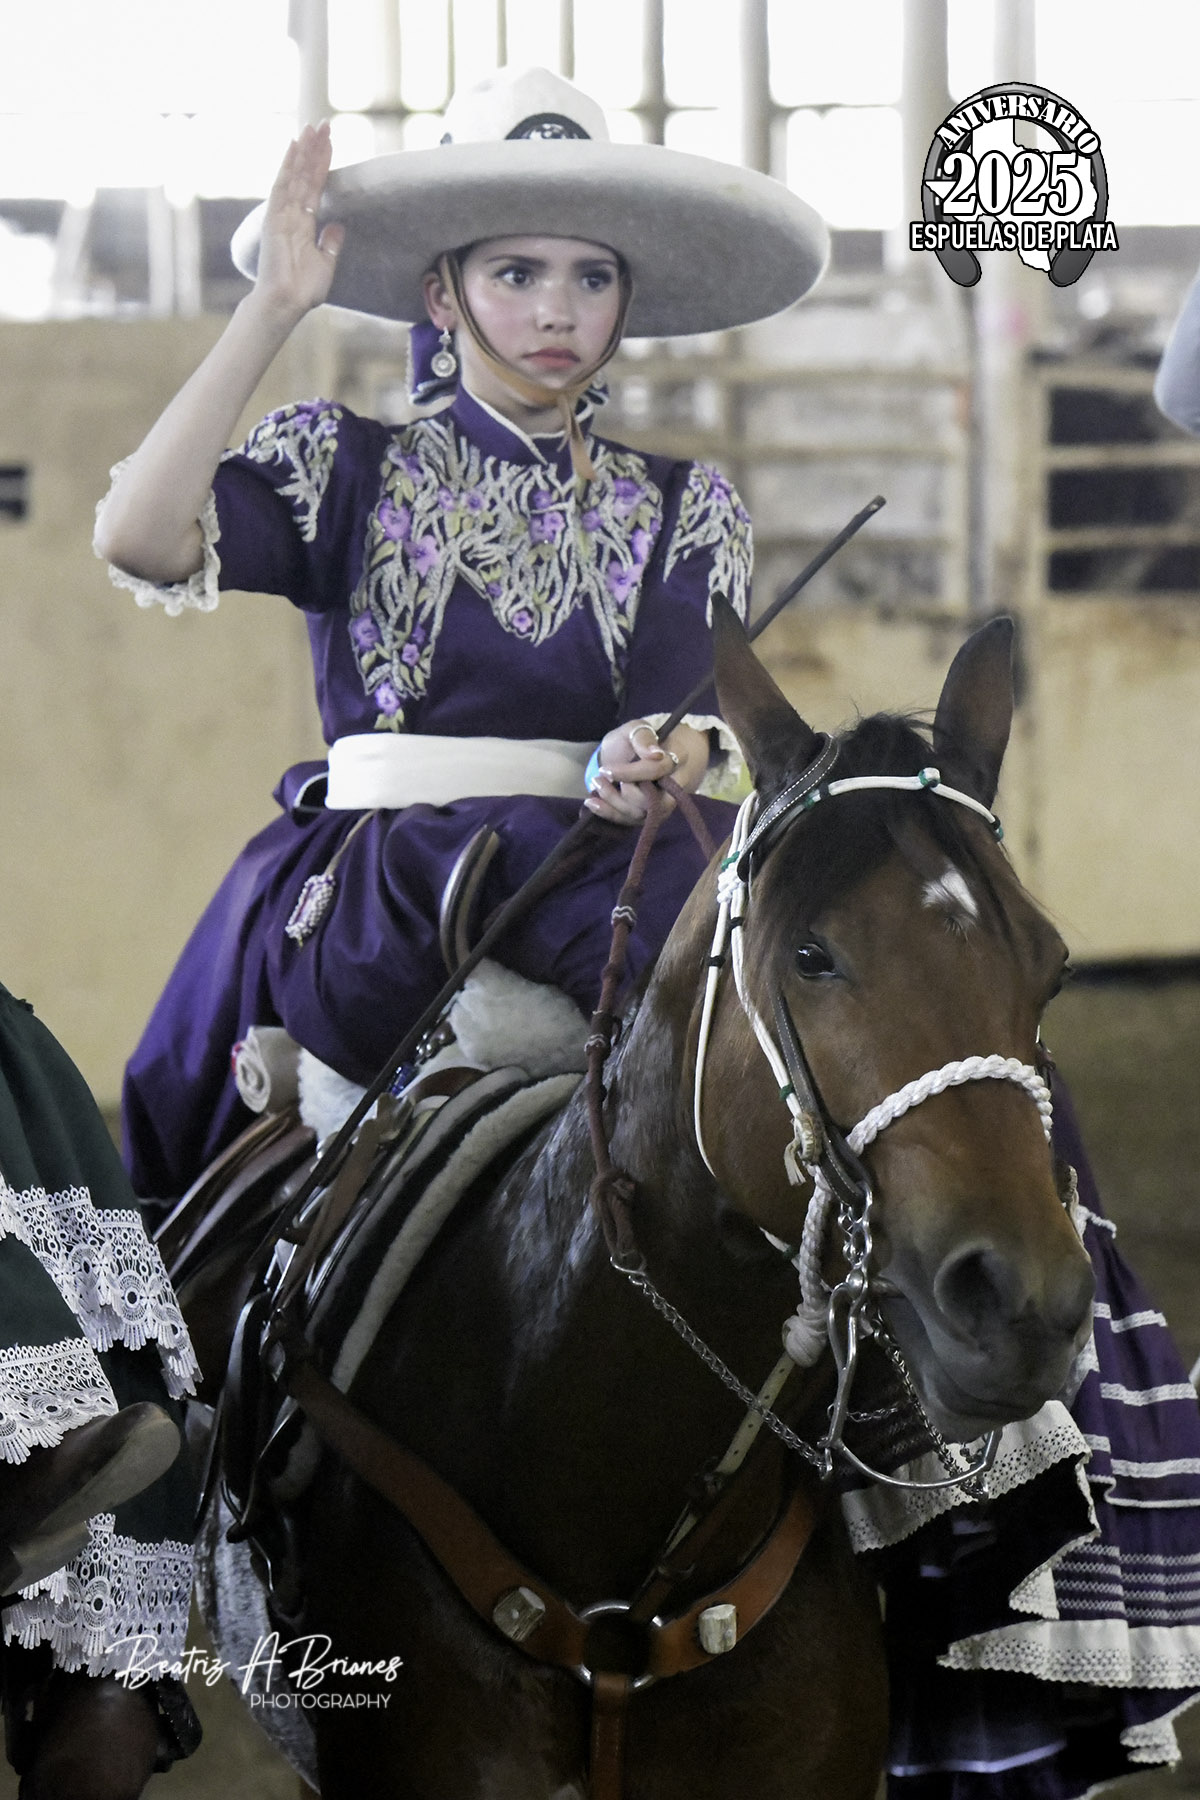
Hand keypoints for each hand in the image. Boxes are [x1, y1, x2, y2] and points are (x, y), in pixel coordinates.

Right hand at [250, 121, 345, 321]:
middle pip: (305, 174)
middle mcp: (292, 214)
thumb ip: (331, 243)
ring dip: (303, 150)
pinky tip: (294, 145)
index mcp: (304, 224)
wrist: (286, 303)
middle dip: (314, 149)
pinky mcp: (273, 217)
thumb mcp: (326, 263)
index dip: (322, 164)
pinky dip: (288, 165)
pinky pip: (281, 185)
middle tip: (324, 124)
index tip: (331, 143)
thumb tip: (339, 225)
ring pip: (294, 174)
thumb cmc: (302, 289)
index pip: (315, 187)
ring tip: (313, 127)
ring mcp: (281, 214)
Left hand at [585, 720, 708, 825]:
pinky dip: (608, 813)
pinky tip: (591, 803)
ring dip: (613, 802)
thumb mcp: (636, 729)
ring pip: (640, 813)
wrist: (629, 752)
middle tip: (601, 777)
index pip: (658, 771)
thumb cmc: (635, 739)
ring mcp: (661, 802)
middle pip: (652, 801)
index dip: (632, 773)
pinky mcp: (646, 813)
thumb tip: (655, 754)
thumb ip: (643, 737)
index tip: (606, 770)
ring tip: (596, 783)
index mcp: (678, 758)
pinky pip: (630, 821)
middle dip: (623, 793)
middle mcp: (675, 785)